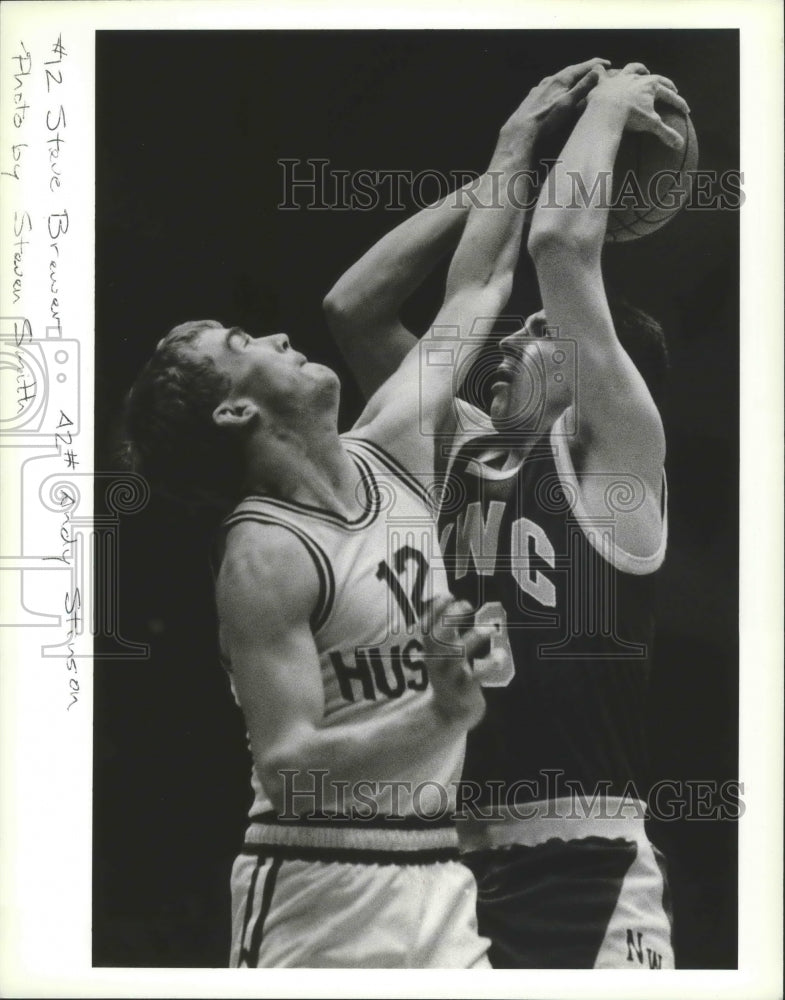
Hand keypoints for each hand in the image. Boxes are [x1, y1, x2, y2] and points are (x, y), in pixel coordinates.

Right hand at [421, 594, 494, 729]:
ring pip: (457, 655)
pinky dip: (489, 664)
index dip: (435, 610)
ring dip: (473, 638)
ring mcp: (450, 676)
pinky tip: (501, 655)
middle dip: (450, 618)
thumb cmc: (450, 675)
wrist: (449, 713)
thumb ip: (446, 630)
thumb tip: (448, 598)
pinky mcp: (465, 690)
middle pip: (438, 638)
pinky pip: (476, 676)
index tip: (449, 595)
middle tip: (467, 604)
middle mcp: (437, 662)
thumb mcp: (443, 653)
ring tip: (488, 629)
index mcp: (431, 652)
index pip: (426, 627)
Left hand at [500, 57, 609, 143]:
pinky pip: (550, 88)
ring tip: (579, 80)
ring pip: (558, 80)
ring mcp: (539, 89)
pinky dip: (559, 88)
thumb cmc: (546, 118)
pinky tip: (558, 93)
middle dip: (583, 70)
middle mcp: (549, 81)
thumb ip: (582, 87)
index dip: (594, 64)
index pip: (580, 67)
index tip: (607, 63)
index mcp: (559, 79)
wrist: (521, 131)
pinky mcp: (533, 98)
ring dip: (570, 79)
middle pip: (569, 72)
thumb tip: (596, 72)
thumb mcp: (568, 103)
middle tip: (596, 70)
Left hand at [586, 63, 690, 148]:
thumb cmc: (630, 117)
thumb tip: (680, 145)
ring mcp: (621, 77)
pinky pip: (601, 72)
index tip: (686, 111)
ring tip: (645, 71)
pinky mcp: (604, 82)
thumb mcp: (650, 125)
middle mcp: (638, 78)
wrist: (606, 111)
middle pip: (656, 78)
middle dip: (666, 84)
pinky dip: (602, 69)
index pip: (669, 95)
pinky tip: (604, 67)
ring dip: (640, 69)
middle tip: (673, 88)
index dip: (679, 103)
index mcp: (652, 86)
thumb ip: (665, 133)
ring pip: (633, 69)